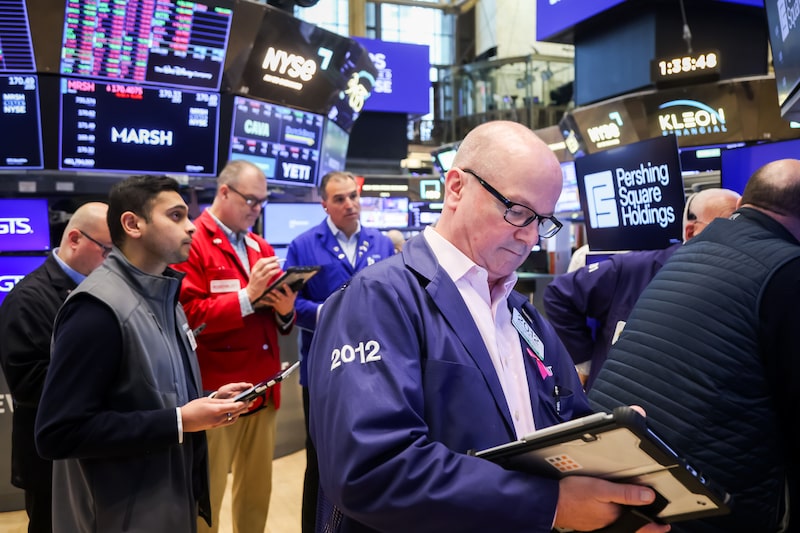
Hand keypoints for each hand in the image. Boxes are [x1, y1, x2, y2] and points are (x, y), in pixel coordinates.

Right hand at [180, 383, 252, 431]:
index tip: (248, 398)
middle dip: (244, 407)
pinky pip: (228, 422)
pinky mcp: (215, 427)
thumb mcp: (206, 401)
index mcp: (217, 410)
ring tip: (243, 407)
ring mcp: (217, 424)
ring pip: (233, 419)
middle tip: (249, 401)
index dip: (243, 403)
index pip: (234, 407)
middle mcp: (218, 418)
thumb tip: (231, 401)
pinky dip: (233, 418)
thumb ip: (220, 401)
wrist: (183, 421)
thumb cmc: (192, 409)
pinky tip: (234, 414)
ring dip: (239, 413)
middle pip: (236, 413)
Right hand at [245, 257, 283, 303]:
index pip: (261, 260)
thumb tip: (270, 263)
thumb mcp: (255, 274)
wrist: (251, 292)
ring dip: (274, 265)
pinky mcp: (262, 281)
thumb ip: (260, 269)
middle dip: (272, 260)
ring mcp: (259, 276)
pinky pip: (270, 274)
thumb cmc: (255, 283)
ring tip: (278, 265)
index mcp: (254, 269)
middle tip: (278, 260)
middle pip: (264, 262)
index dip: (269, 258)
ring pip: (267, 267)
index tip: (275, 258)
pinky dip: (275, 271)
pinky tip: (278, 270)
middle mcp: (256, 271)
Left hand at [255, 282, 297, 314]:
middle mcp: (284, 299)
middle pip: (280, 295)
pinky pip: (268, 303)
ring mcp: (278, 302)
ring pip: (273, 298)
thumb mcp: (294, 296)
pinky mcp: (274, 304)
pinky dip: (264, 301)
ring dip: (269, 295)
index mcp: (289, 296)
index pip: (288, 292)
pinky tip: (260, 299)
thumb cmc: (290, 301)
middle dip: (276, 292)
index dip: (286, 288)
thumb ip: (295, 290)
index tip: (284, 284)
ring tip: (265, 292)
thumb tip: (298, 282)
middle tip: (272, 289)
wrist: (287, 311)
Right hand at [554, 476, 670, 531]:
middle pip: (630, 527)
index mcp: (614, 519)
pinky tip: (609, 512)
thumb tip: (648, 496)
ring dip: (628, 522)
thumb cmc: (572, 495)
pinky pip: (607, 523)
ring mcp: (597, 525)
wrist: (550, 503)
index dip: (655, 527)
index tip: (665, 526)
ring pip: (619, 525)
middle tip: (653, 522)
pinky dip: (613, 519)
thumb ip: (625, 493)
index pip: (642, 527)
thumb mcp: (601, 489)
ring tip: (634, 515)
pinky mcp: (589, 522)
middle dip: (642, 525)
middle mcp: (607, 525)